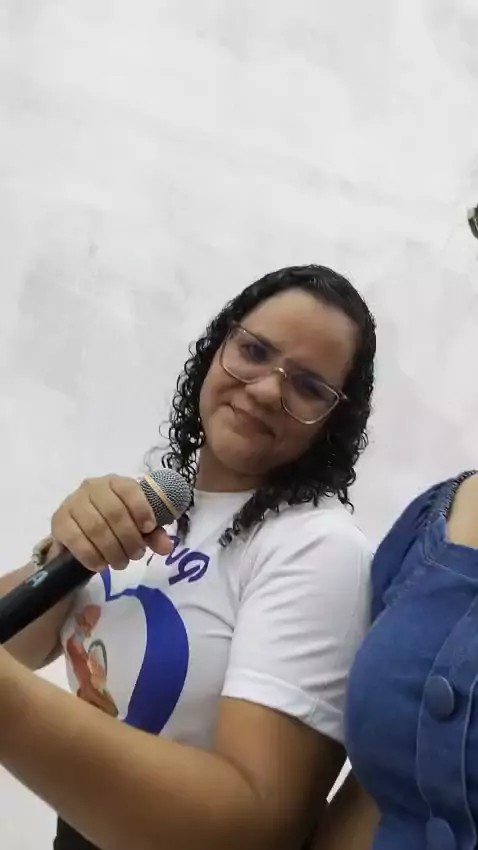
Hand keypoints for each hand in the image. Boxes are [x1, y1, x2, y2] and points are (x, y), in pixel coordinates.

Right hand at [51, 475, 172, 571]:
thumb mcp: (137, 526)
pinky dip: (91, 555)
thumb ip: (153, 534)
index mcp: (116, 482)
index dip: (141, 509)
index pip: (129, 490)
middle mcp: (92, 487)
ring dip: (112, 550)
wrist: (80, 532)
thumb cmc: (114, 524)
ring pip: (95, 527)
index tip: (149, 529)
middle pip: (114, 512)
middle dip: (129, 538)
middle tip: (136, 555)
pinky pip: (75, 539)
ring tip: (121, 563)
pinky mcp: (59, 521)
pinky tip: (100, 565)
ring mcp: (73, 502)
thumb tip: (167, 547)